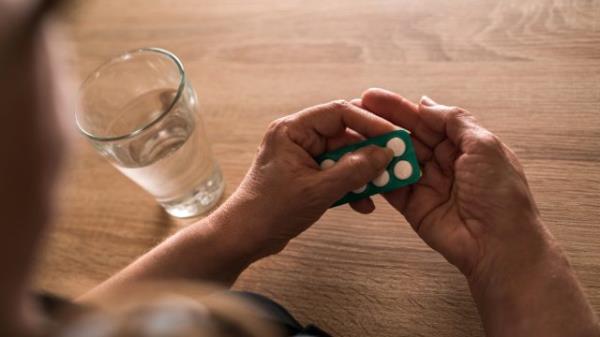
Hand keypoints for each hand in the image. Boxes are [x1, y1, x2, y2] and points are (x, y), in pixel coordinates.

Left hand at [217, 100, 396, 258]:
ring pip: (343, 156)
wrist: (244, 238)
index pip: (339, 112)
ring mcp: (301, 157)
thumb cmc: (270, 210)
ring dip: (362, 172)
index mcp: (292, 130)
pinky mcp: (305, 176)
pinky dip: (350, 186)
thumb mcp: (318, 190)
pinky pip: (335, 173)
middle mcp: (297, 138)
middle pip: (344, 134)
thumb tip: (383, 154)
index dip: (369, 122)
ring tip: (383, 185)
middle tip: (395, 160)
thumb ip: (354, 171)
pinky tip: (363, 202)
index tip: (393, 136)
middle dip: (369, 150)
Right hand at [358, 88, 598, 336]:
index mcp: (464, 145)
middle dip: (382, 122)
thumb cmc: (501, 195)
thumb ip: (454, 121)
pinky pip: (390, 186)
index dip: (401, 107)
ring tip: (350, 132)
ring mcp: (426, 184)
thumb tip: (426, 103)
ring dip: (375, 145)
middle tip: (354, 107)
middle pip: (408, 136)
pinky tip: (358, 160)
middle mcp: (443, 162)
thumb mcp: (485, 146)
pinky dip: (375, 175)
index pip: (427, 120)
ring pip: (396, 159)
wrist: (499, 246)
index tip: (373, 96)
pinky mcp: (412, 206)